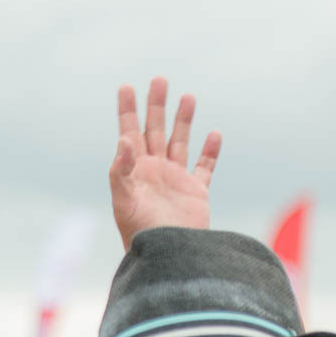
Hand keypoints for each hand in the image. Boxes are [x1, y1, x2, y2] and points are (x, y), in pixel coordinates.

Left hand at [108, 77, 220, 247]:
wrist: (167, 256)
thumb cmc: (140, 232)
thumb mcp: (124, 200)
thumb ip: (122, 169)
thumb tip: (124, 139)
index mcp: (134, 170)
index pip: (129, 133)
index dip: (127, 111)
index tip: (126, 87)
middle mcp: (154, 171)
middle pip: (155, 131)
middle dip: (157, 106)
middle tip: (159, 79)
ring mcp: (175, 180)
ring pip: (180, 142)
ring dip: (183, 120)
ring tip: (187, 96)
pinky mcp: (195, 192)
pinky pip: (204, 167)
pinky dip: (209, 151)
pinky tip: (214, 134)